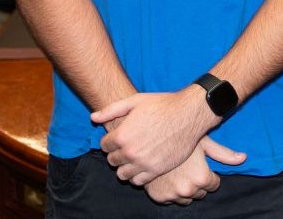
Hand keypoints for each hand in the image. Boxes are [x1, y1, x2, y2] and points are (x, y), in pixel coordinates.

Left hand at [92, 89, 218, 184]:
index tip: (119, 137)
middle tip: (127, 146)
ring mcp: (144, 163)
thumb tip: (93, 117)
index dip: (110, 140)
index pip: (104, 146)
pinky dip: (137, 176)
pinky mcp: (157, 170)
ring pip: (122, 174)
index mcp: (122, 135)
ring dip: (125, 166)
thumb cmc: (162, 105)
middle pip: (112, 160)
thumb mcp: (135, 101)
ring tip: (134, 157)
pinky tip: (143, 164)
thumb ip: (111, 110)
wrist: (189, 114)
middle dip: (116, 153)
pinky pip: (138, 181)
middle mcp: (130, 152)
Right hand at [144, 137, 246, 204]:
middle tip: (190, 166)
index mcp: (202, 178)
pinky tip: (168, 177)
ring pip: (186, 198)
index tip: (201, 164)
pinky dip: (170, 190)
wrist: (149, 140)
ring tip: (179, 171)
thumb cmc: (179, 137)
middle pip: (200, 192)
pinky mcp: (159, 197)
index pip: (214, 185)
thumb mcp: (204, 142)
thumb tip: (243, 158)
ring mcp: (172, 195)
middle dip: (197, 181)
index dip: (209, 173)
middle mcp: (188, 190)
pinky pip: (170, 199)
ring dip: (184, 188)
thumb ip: (223, 154)